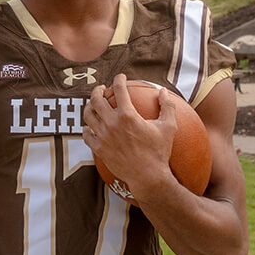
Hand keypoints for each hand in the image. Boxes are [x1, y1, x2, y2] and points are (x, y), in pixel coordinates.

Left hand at [82, 73, 178, 200]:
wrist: (148, 178)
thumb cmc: (160, 152)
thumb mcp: (169, 127)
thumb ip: (167, 106)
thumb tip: (164, 91)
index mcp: (127, 115)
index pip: (119, 89)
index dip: (119, 79)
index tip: (121, 77)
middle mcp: (112, 123)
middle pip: (96, 99)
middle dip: (98, 90)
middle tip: (102, 89)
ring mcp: (103, 136)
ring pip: (88, 115)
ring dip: (89, 106)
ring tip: (94, 105)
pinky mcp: (99, 149)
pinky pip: (86, 134)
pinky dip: (87, 128)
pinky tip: (90, 126)